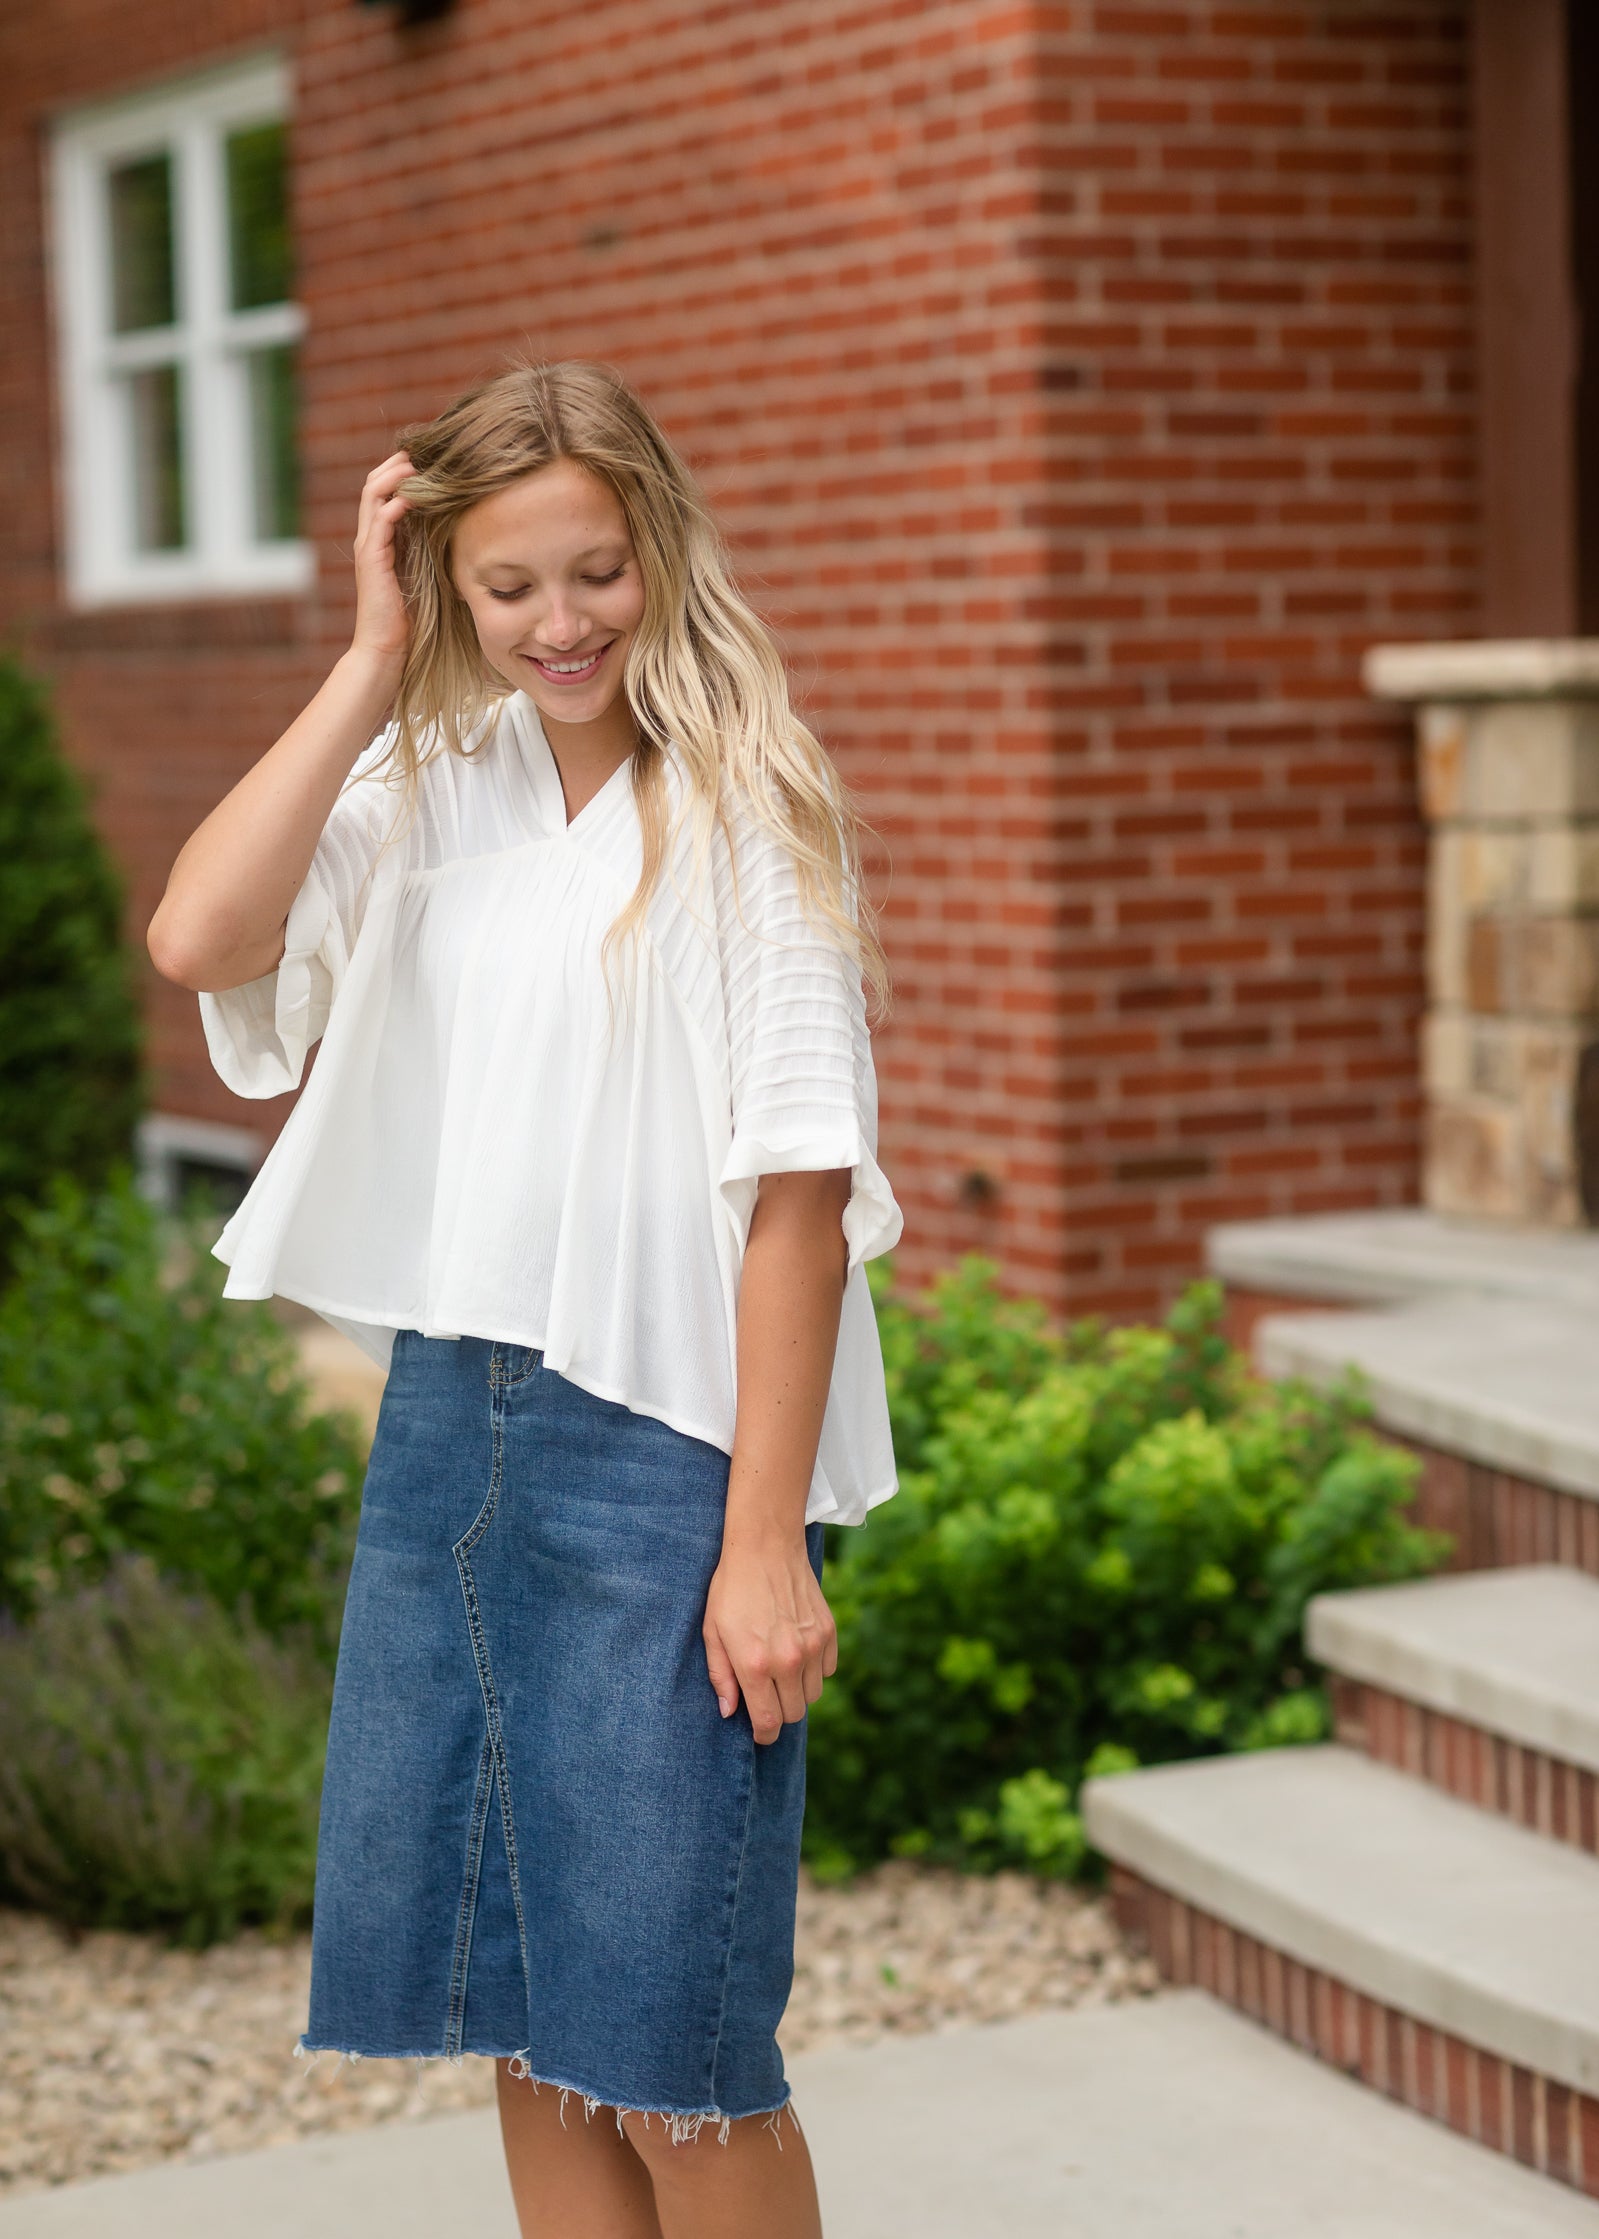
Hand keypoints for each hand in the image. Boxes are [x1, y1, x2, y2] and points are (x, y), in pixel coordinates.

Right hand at [349, 451, 415, 667]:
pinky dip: (397, 503)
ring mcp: (368, 546)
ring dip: (396, 474)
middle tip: (425, 450)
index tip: (430, 460)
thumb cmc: (409, 618)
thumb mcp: (423, 574)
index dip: (402, 471)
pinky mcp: (372, 559)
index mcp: (381, 539)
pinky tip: (416, 495)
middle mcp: (370, 537)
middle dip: (397, 463)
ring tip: (419, 462)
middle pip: (375, 483)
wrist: (386, 649)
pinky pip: (381, 520)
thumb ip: (428, 550)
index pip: (385, 491)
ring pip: (373, 493)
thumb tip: (455, 531)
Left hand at [703, 1534, 837, 1744]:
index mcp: (755, 1664)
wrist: (765, 1546)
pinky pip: (827, 1670)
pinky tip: (796, 1650)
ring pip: (813, 1694)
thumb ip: (720, 1676)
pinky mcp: (829, 1631)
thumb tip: (729, 1712)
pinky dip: (814, 1669)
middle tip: (765, 1695)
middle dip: (779, 1713)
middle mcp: (788, 1660)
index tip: (758, 1731)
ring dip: (797, 1691)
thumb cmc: (731, 1588)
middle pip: (794, 1714)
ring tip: (779, 1670)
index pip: (769, 1723)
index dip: (763, 1735)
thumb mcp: (712, 1631)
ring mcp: (812, 1645)